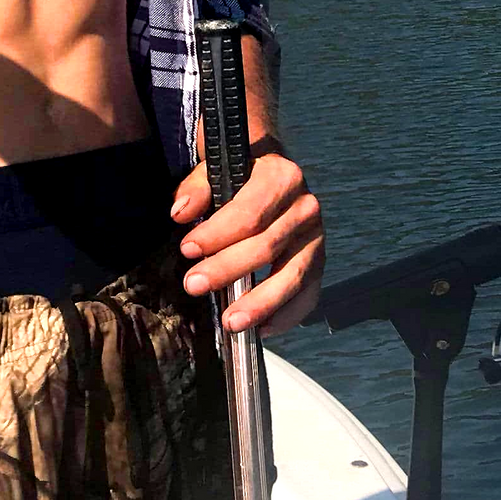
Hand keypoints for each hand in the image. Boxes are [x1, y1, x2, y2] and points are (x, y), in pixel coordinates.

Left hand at [173, 142, 324, 337]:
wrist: (272, 175)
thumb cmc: (239, 177)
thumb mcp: (216, 170)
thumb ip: (197, 188)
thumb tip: (181, 214)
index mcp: (282, 177)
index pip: (250, 212)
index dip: (218, 234)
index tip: (188, 249)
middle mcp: (305, 208)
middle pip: (267, 246)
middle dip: (227, 269)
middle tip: (194, 285)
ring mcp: (315, 239)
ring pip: (292, 276)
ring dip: (260, 303)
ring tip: (230, 322)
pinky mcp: (319, 264)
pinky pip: (308, 295)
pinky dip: (286, 316)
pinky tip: (261, 329)